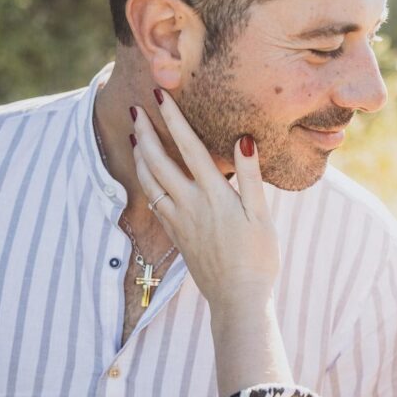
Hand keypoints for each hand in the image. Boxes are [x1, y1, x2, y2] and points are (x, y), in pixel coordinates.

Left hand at [129, 88, 280, 310]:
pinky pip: (153, 203)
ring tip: (135, 138)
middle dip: (145, 133)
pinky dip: (145, 183)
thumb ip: (250, 177)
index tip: (159, 97)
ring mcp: (179, 221)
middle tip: (135, 111)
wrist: (237, 298)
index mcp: (213, 194)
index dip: (172, 120)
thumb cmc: (257, 258)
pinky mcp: (176, 237)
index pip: (188, 148)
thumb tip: (244, 140)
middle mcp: (190, 204)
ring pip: (149, 182)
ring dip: (140, 157)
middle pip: (158, 161)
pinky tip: (147, 178)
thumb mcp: (261, 215)